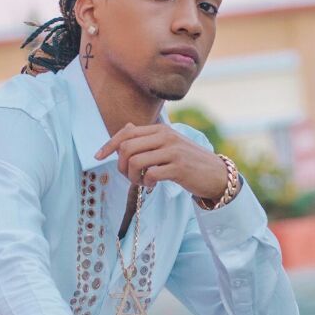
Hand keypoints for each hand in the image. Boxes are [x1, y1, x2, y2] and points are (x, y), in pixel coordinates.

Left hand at [94, 121, 227, 201]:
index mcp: (160, 129)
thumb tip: (125, 129)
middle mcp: (165, 137)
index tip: (98, 157)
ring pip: (135, 162)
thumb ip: (148, 137)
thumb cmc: (188, 161)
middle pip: (127, 148)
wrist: (216, 174)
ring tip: (141, 182)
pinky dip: (146, 183)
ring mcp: (172, 151)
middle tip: (129, 176)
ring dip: (132, 177)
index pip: (126, 133)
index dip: (108, 145)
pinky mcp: (178, 168)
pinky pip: (150, 174)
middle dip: (120, 165)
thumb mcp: (169, 144)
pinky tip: (152, 186)